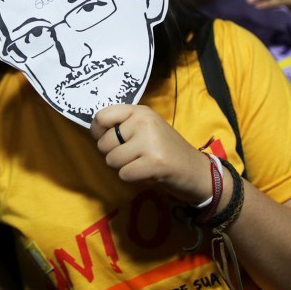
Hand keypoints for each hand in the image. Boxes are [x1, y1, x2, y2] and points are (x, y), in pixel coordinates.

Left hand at [90, 104, 212, 204]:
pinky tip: (147, 173)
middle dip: (113, 155)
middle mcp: (144, 121)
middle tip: (134, 156)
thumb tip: (94, 130)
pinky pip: (124, 174)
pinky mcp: (154, 162)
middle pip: (104, 143)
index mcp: (140, 111)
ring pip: (112, 160)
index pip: (102, 116)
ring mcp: (150, 141)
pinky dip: (132, 178)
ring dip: (123, 168)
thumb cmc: (165, 150)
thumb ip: (122, 126)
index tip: (111, 141)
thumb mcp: (145, 129)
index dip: (98, 132)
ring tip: (142, 163)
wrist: (196, 170)